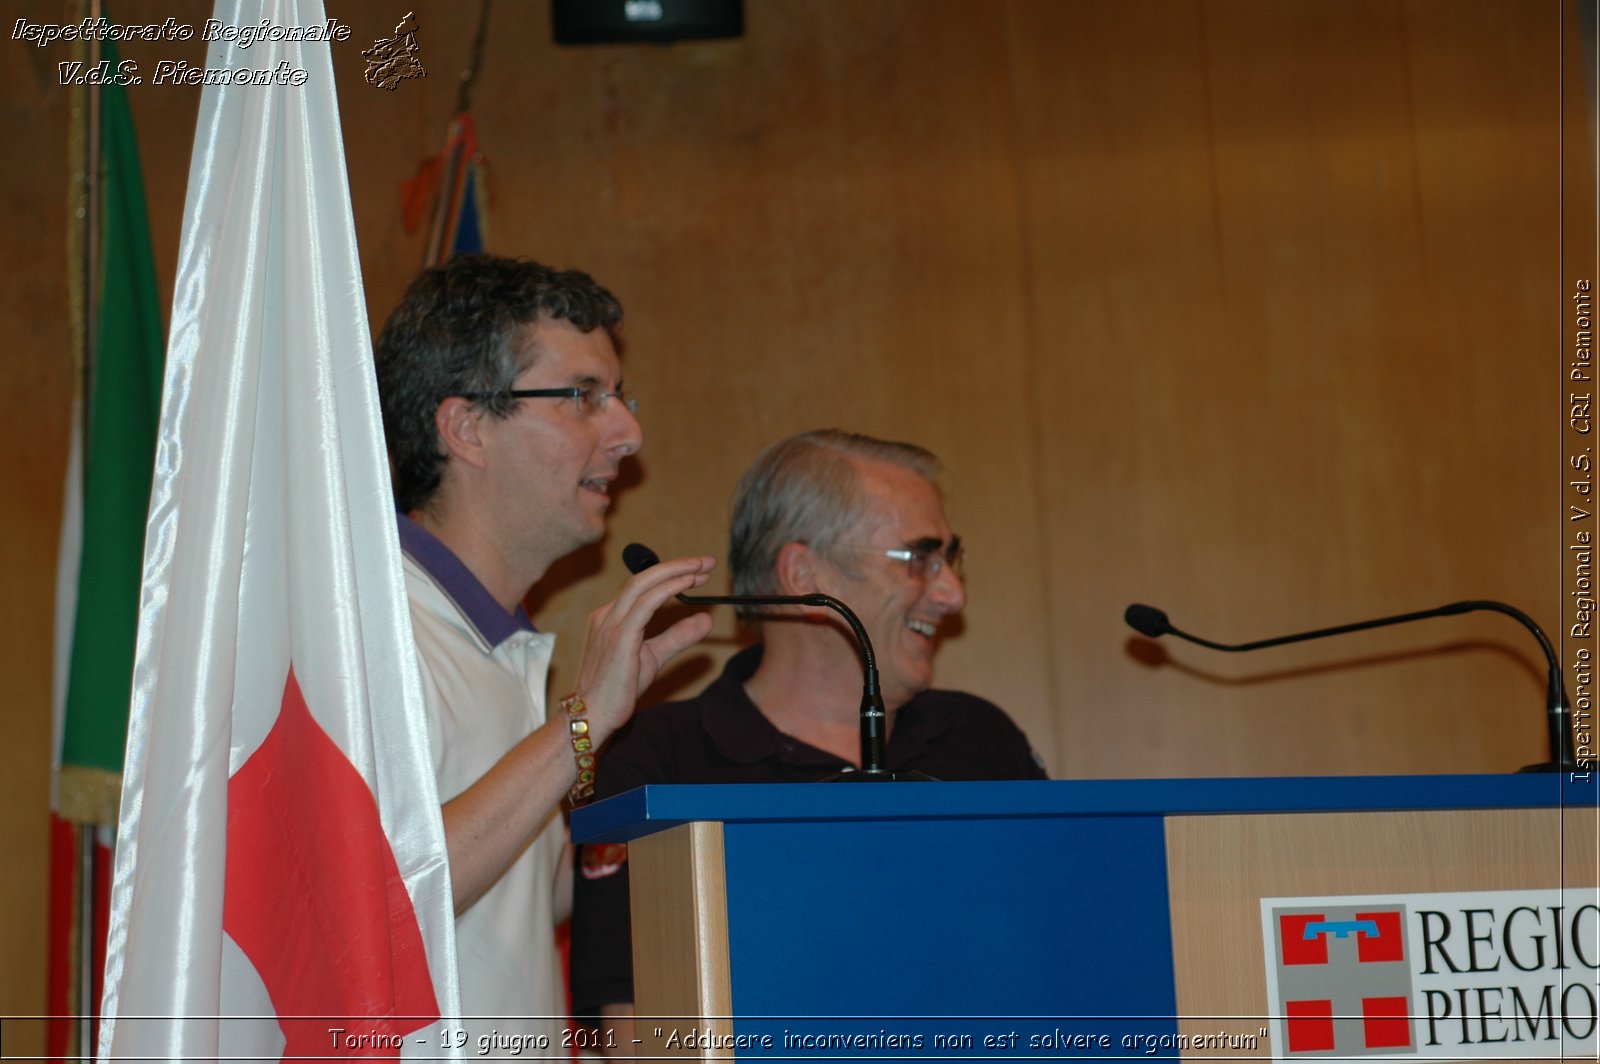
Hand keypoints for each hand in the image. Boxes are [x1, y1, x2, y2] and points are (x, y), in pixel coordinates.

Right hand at [573, 555, 715, 741]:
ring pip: (644, 583)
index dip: (671, 574)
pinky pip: (646, 603)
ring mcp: (610, 623)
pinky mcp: (619, 636)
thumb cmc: (617, 689)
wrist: (592, 715)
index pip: (643, 586)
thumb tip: (705, 619)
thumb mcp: (654, 657)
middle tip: (706, 562)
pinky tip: (687, 583)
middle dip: (677, 565)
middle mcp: (608, 615)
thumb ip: (678, 636)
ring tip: (702, 568)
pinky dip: (668, 589)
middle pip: (644, 577)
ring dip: (676, 572)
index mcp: (611, 617)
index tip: (697, 571)